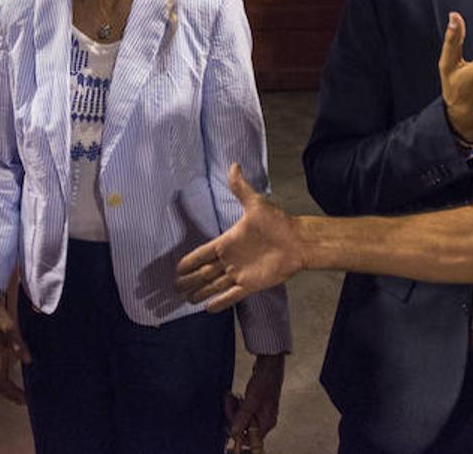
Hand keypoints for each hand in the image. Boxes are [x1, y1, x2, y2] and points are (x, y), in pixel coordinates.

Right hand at [0, 287, 30, 403]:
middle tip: (25, 401)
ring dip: (6, 390)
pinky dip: (2, 382)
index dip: (13, 392)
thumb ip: (18, 343)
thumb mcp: (10, 326)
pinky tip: (11, 383)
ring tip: (20, 396)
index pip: (1, 381)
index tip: (25, 398)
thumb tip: (27, 361)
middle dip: (10, 395)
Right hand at [175, 164, 305, 311]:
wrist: (298, 241)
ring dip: (200, 292)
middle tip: (174, 287)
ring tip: (186, 299)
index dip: (188, 262)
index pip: (202, 254)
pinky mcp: (251, 285)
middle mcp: (230, 260)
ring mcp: (239, 273)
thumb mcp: (256, 203)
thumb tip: (234, 165)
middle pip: (203, 273)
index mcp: (227, 242)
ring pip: (214, 285)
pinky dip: (219, 302)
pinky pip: (231, 296)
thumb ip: (241, 188)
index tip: (176, 268)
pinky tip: (207, 308)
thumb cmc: (277, 222)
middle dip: (189, 280)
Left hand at [227, 354, 284, 439]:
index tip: (226, 422)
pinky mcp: (255, 404)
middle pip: (243, 427)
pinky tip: (233, 395)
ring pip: (241, 417)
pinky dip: (236, 403)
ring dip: (232, 407)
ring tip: (229, 394)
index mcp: (267, 422)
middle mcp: (265, 420)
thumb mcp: (252, 399)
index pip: (250, 438)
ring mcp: (260, 412)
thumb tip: (234, 432)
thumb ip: (243, 416)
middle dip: (232, 414)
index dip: (237, 432)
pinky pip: (242, 409)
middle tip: (228, 399)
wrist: (270, 363)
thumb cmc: (265, 379)